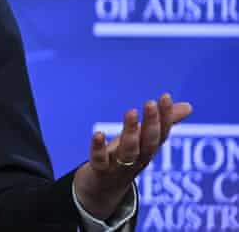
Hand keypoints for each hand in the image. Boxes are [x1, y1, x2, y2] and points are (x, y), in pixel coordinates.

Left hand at [74, 92, 191, 219]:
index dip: (165, 116)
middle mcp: (138, 159)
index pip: (162, 133)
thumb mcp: (142, 140)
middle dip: (152, 123)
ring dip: (130, 133)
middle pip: (149, 142)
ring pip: (129, 151)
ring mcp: (120, 166)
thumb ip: (164, 123)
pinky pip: (100, 161)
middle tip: (150, 103)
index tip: (165, 96)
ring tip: (131, 112)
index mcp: (149, 149)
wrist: (103, 190)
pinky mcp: (100, 171)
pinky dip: (99, 148)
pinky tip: (98, 133)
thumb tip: (189, 106)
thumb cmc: (125, 157)